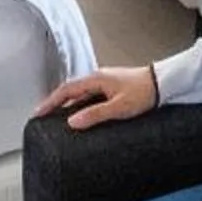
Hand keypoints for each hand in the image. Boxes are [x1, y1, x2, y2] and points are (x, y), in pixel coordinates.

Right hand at [35, 65, 158, 129]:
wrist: (164, 83)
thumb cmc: (144, 93)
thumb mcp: (119, 107)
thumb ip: (95, 114)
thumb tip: (72, 122)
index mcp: (96, 79)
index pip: (66, 90)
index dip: (50, 102)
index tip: (37, 113)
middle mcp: (98, 78)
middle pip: (70, 90)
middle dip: (54, 102)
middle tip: (42, 116)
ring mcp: (105, 82)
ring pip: (80, 93)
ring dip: (67, 103)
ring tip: (56, 118)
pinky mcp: (112, 87)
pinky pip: (90, 95)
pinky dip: (80, 104)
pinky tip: (80, 114)